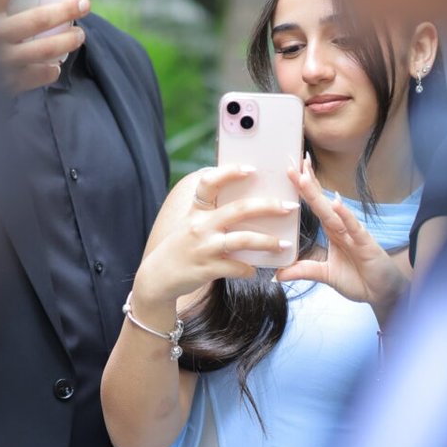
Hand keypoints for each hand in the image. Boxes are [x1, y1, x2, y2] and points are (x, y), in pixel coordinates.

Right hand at [129, 165, 293, 322]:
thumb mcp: (191, 224)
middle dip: (268, 207)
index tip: (252, 169)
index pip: (210, 182)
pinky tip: (254, 269)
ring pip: (243, 239)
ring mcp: (204, 247)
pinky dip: (249, 269)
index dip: (230, 172)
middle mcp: (199, 225)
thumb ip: (212, 213)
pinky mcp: (207, 269)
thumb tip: (249, 205)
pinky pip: (237, 267)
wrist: (157, 278)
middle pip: (239, 210)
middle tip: (289, 207)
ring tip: (283, 244)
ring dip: (267, 242)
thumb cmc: (182, 248)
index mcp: (196, 210)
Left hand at [278, 158, 410, 322]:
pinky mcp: (365, 244)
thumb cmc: (359, 279)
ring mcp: (353, 234)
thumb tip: (278, 274)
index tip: (290, 169)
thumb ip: (304, 271)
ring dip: (318, 195)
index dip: (303, 188)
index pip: (315, 205)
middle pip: (320, 202)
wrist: (385, 292)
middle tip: (292, 161)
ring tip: (305, 176)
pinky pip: (354, 228)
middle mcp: (341, 228)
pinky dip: (345, 216)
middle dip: (306, 182)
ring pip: (332, 211)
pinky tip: (337, 203)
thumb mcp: (326, 276)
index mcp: (332, 232)